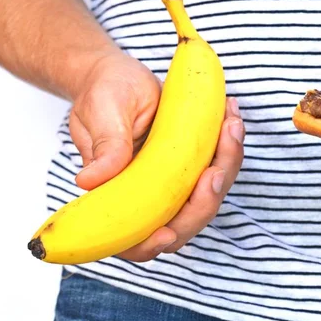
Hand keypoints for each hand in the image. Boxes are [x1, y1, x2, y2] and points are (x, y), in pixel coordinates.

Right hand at [69, 54, 244, 260]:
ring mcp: (173, 182)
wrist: (119, 76)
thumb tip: (88, 181)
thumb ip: (104, 145)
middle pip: (183, 222)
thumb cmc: (103, 93)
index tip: (166, 232)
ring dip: (227, 164)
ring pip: (208, 194)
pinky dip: (229, 146)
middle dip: (205, 201)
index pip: (132, 238)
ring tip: (231, 125)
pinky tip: (231, 118)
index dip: (149, 244)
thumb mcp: (101, 111)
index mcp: (115, 195)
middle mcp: (147, 195)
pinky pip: (217, 164)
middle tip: (215, 168)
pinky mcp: (192, 164)